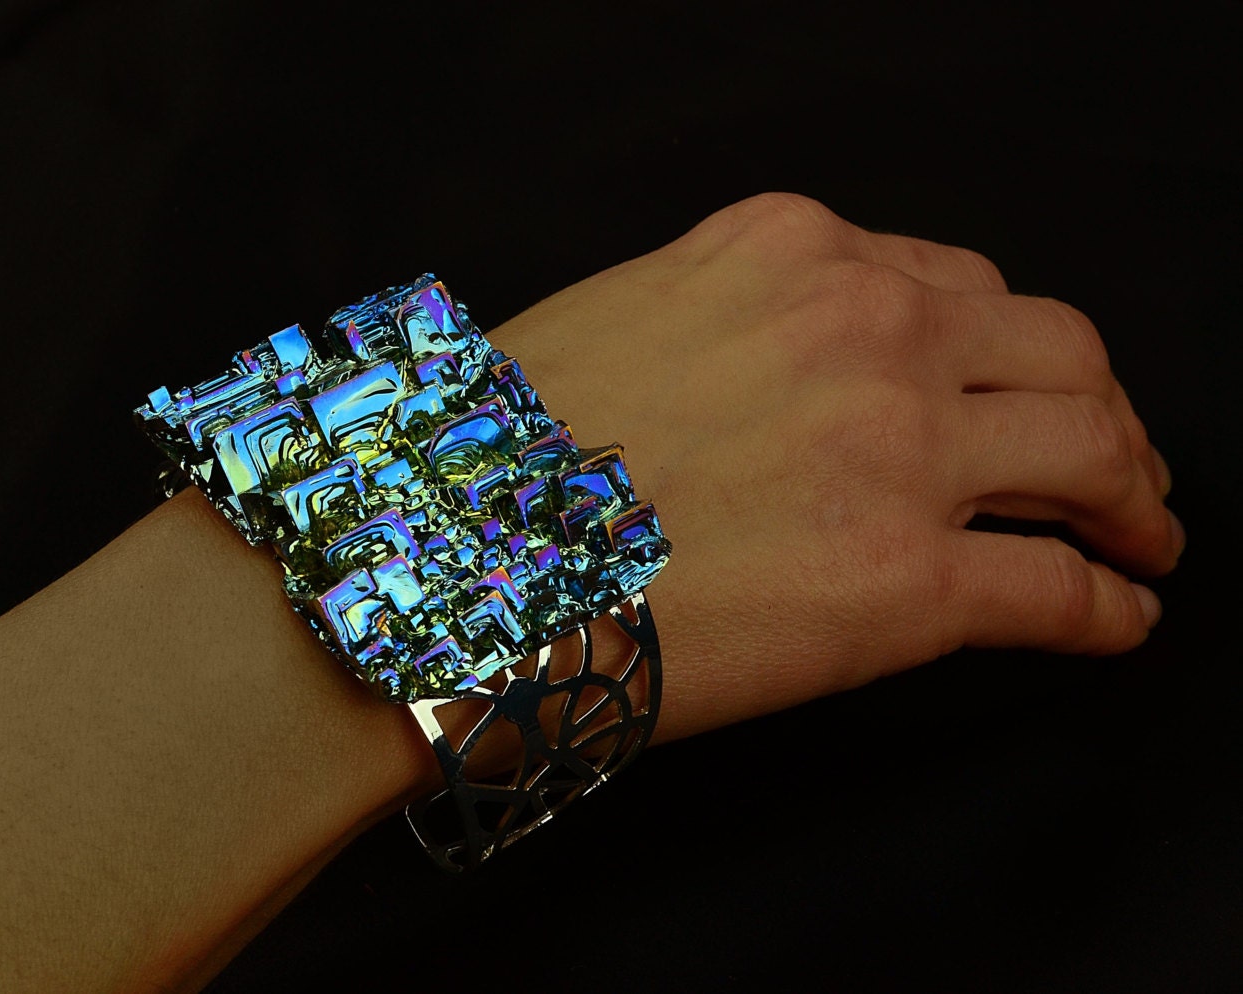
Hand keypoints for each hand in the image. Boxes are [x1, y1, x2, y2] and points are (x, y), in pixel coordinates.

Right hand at [491, 193, 1182, 742]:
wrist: (443, 561)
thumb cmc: (492, 457)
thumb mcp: (616, 322)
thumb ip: (727, 324)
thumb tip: (780, 391)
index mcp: (786, 251)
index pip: (952, 284)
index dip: (1004, 349)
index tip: (1018, 391)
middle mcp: (863, 324)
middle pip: (1053, 350)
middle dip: (1097, 408)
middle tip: (1114, 466)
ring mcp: (896, 449)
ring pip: (1091, 450)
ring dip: (1134, 497)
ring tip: (1142, 537)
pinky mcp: (905, 584)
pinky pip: (1056, 589)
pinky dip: (1112, 605)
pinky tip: (1120, 616)